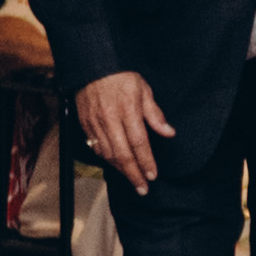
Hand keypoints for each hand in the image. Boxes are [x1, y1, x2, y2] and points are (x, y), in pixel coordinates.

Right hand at [71, 70, 167, 189]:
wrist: (91, 68)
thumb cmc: (120, 77)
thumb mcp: (144, 90)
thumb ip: (155, 114)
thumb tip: (169, 132)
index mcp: (127, 110)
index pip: (139, 142)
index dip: (146, 161)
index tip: (153, 175)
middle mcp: (110, 119)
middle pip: (122, 154)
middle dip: (133, 174)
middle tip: (142, 188)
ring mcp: (95, 123)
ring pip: (108, 154)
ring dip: (120, 170)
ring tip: (132, 179)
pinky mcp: (85, 125)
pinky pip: (96, 148)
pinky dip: (107, 159)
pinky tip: (116, 165)